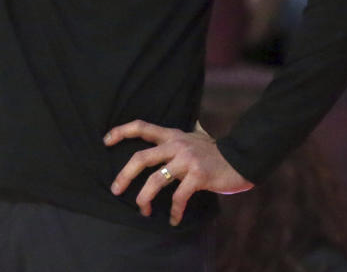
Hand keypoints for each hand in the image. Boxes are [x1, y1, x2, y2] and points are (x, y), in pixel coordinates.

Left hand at [105, 120, 251, 224]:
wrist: (241, 158)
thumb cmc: (215, 150)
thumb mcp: (195, 135)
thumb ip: (182, 135)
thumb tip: (179, 130)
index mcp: (172, 135)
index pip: (142, 127)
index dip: (121, 131)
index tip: (105, 140)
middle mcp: (176, 144)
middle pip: (141, 157)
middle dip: (125, 175)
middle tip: (115, 189)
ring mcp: (186, 160)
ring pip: (156, 180)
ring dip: (145, 197)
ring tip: (143, 210)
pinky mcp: (197, 175)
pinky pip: (179, 196)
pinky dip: (175, 211)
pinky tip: (174, 220)